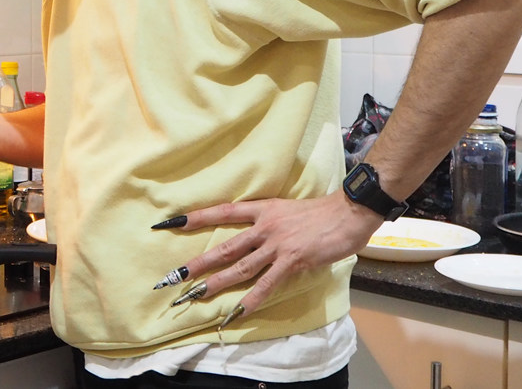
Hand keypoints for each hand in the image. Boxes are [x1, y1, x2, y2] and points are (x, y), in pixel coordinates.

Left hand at [156, 191, 381, 316]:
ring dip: (218, 283)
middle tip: (177, 274)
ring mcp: (277, 245)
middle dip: (200, 262)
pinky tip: (239, 311)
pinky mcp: (292, 261)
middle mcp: (264, 227)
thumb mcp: (287, 209)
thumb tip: (257, 238)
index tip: (174, 223)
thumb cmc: (321, 212)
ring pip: (240, 267)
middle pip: (225, 246)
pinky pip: (267, 284)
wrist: (347, 213)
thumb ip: (270, 223)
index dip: (198, 217)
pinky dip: (252, 299)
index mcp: (262, 210)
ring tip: (198, 294)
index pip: (223, 212)